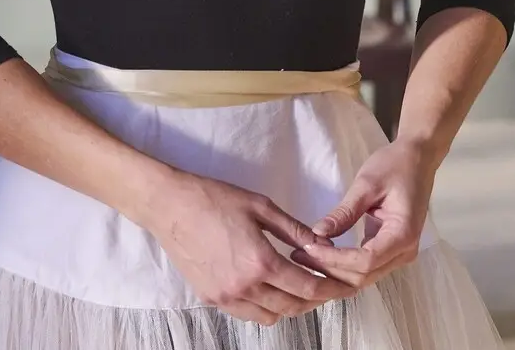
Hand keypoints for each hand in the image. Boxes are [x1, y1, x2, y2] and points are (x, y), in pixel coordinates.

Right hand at [140, 171, 348, 325]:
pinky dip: (265, 308)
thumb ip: (295, 229)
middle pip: (293, 306)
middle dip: (316, 299)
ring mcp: (226, 296)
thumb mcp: (261, 206)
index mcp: (261, 261)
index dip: (330, 289)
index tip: (344, 286)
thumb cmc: (215, 199)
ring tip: (298, 286)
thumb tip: (323, 244)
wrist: (170, 207)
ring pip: (272, 316)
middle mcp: (245, 286)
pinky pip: (248, 314)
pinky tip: (269, 289)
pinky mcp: (212, 298)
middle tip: (326, 285)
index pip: (307, 287)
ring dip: (291, 305)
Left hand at [306, 139, 435, 291]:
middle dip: (330, 268)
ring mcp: (400, 254)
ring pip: (364, 276)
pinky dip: (344, 264)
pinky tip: (322, 254)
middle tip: (298, 254)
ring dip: (335, 270)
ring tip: (305, 255)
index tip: (307, 246)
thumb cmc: (395, 166)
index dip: (334, 259)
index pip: (365, 261)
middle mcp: (405, 252)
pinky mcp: (392, 250)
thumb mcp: (367, 184)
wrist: (418, 159)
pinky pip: (367, 266)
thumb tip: (317, 232)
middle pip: (364, 275)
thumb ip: (344, 212)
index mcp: (402, 235)